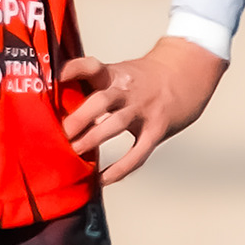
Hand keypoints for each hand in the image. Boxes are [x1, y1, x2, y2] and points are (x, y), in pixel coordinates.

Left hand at [57, 37, 225, 184]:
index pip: (91, 67)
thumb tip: (60, 110)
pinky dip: (121, 167)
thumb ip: (94, 89)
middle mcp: (127, 90)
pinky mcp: (158, 128)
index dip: (74, 69)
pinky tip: (103, 178)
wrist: (187, 71)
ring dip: (93, 139)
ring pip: (116, 124)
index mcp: (114, 74)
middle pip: (100, 101)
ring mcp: (143, 109)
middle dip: (78, 118)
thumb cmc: (144, 78)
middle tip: (60, 133)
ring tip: (74, 152)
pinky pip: (138, 151)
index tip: (57, 77)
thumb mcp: (119, 73)